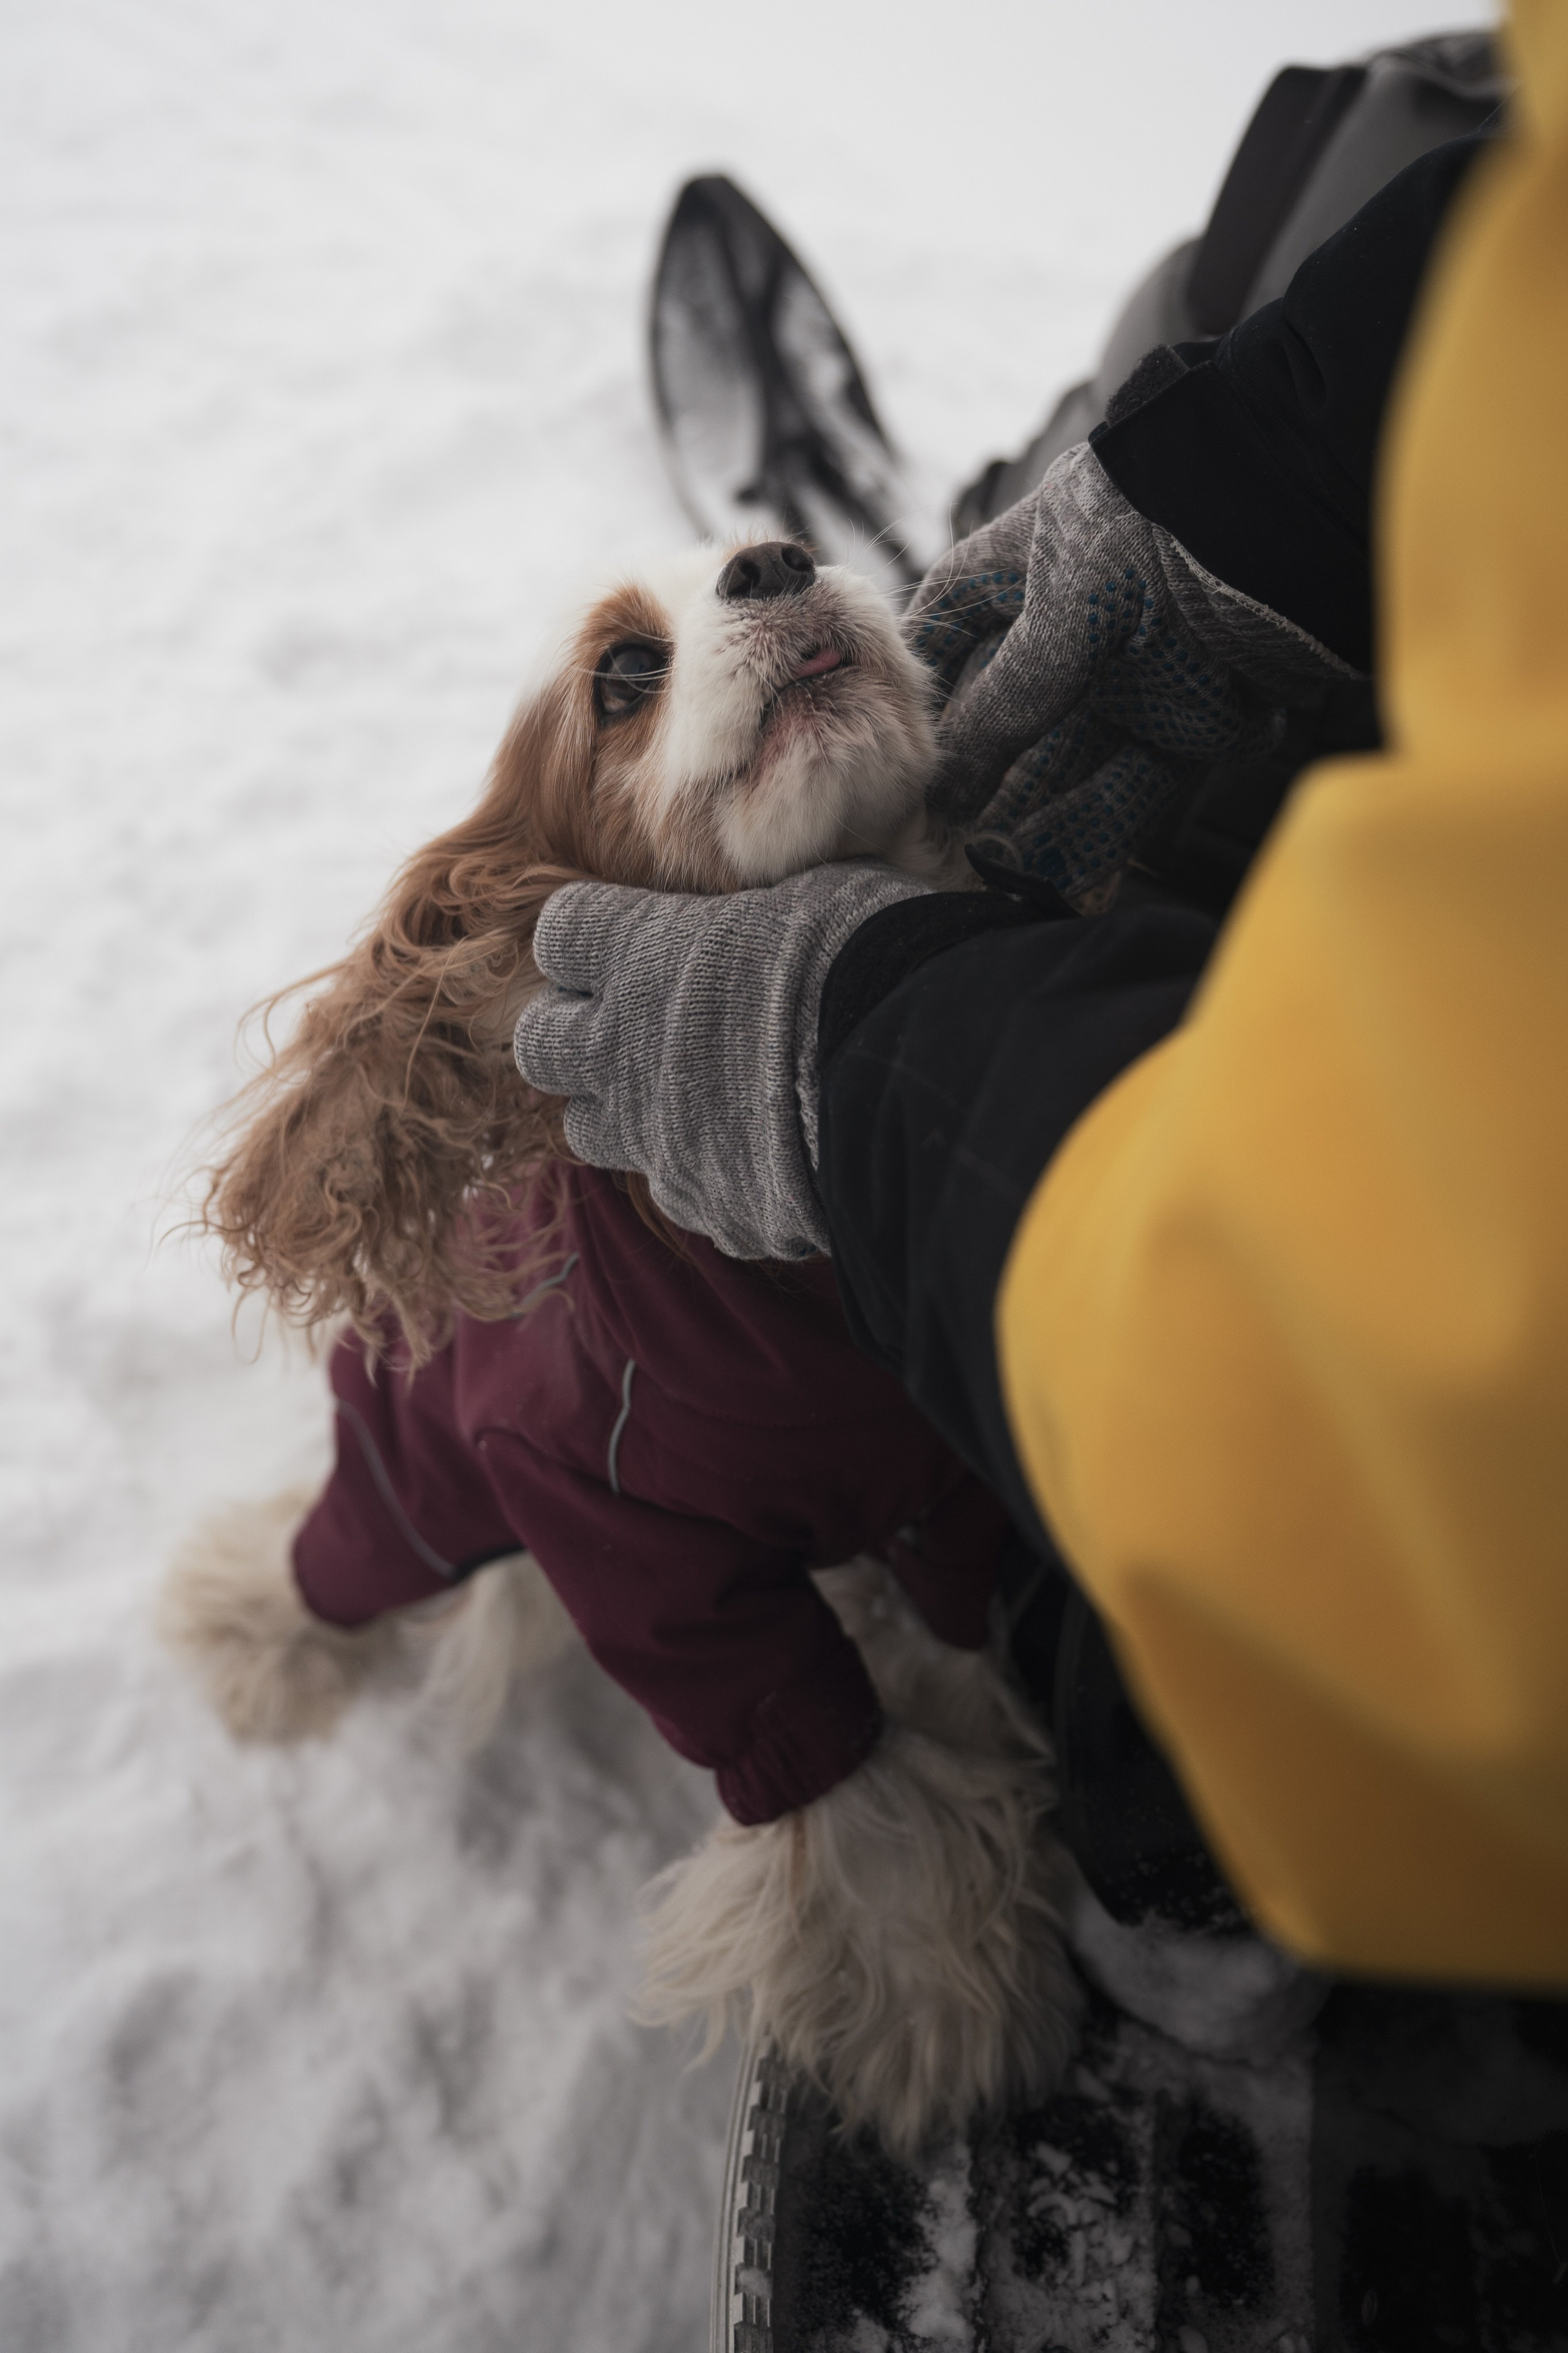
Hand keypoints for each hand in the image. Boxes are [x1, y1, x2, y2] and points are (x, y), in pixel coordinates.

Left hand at [513, 863, 928, 1260]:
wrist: (920, 1077)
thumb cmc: (873, 954)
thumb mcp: (812, 890)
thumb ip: (755, 907)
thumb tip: (767, 900)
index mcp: (644, 953)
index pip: (560, 934)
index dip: (593, 937)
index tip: (633, 937)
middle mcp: (627, 1049)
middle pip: (539, 1046)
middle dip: (573, 1034)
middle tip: (633, 1025)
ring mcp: (658, 1137)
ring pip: (588, 1131)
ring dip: (624, 1110)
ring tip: (688, 1096)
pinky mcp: (707, 1204)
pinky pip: (682, 1189)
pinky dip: (708, 1170)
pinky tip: (763, 1152)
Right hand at [907, 442, 1357, 903]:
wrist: (1301, 534)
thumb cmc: (1161, 542)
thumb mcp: (1059, 621)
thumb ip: (1001, 709)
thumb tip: (941, 789)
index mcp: (1033, 563)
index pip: (954, 615)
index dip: (916, 672)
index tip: (881, 736)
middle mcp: (1079, 622)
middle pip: (1004, 712)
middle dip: (969, 777)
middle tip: (926, 837)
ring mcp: (1132, 677)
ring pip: (1062, 764)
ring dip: (1021, 820)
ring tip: (976, 873)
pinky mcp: (1188, 727)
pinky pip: (1126, 792)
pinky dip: (1089, 837)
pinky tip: (1045, 878)